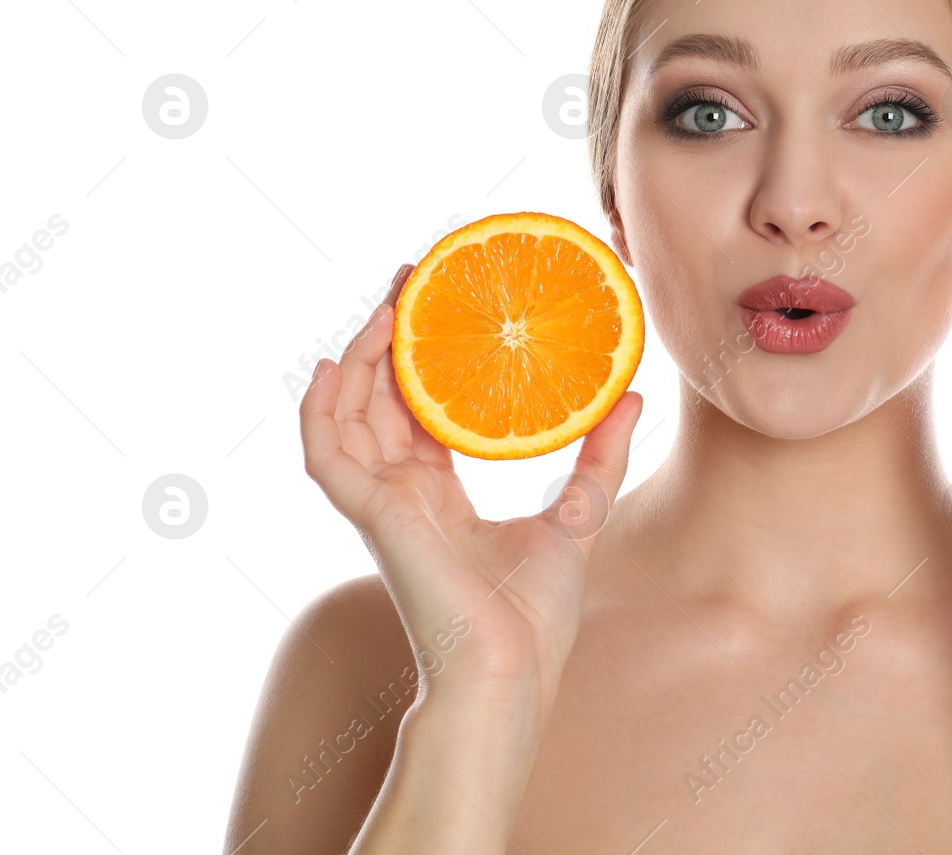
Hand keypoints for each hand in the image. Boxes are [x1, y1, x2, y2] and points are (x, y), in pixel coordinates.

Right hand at [299, 263, 644, 729]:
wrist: (514, 672)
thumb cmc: (536, 617)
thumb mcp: (578, 515)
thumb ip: (598, 457)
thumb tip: (631, 396)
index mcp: (437, 496)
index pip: (420, 411)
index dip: (425, 358)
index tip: (442, 303)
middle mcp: (402, 494)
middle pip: (381, 399)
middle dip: (391, 339)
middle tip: (413, 279)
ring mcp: (381, 506)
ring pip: (349, 415)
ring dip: (360, 358)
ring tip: (387, 304)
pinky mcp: (373, 517)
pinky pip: (327, 456)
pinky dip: (320, 412)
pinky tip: (331, 366)